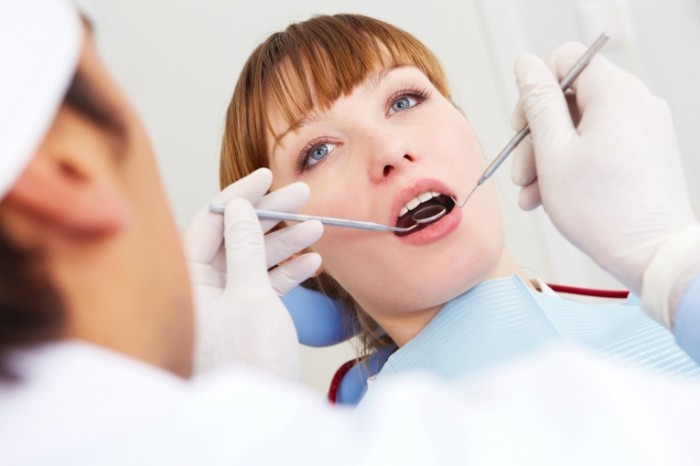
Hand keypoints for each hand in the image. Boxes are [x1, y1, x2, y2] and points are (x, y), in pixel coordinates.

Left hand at [184, 168, 322, 377]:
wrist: (264, 415)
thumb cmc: (250, 360)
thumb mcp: (250, 296)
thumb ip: (244, 246)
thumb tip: (237, 207)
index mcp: (188, 281)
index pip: (210, 223)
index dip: (240, 197)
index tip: (268, 175)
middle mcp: (202, 290)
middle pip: (235, 238)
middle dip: (270, 216)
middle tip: (302, 194)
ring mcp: (225, 305)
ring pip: (254, 261)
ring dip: (286, 243)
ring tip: (317, 226)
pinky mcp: (246, 320)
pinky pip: (266, 286)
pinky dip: (289, 273)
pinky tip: (313, 261)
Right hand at [511, 42, 698, 326]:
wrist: (652, 255)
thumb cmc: (602, 210)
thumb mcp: (553, 152)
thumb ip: (537, 102)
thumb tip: (526, 64)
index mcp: (615, 93)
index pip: (565, 59)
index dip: (535, 90)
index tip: (522, 127)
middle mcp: (635, 103)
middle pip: (569, 99)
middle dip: (536, 136)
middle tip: (520, 173)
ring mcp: (643, 128)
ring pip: (579, 127)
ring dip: (547, 158)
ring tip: (531, 195)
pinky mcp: (645, 152)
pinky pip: (598, 146)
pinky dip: (571, 166)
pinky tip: (548, 198)